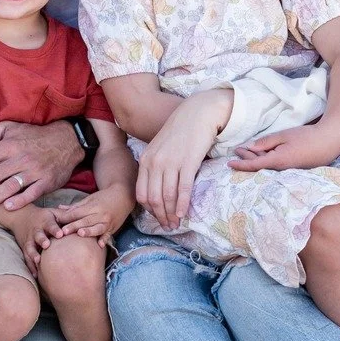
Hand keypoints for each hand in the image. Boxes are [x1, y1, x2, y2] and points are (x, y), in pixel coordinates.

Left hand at [0, 120, 81, 212]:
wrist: (67, 141)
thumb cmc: (33, 136)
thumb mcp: (11, 128)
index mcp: (9, 145)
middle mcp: (20, 159)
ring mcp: (34, 172)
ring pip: (10, 187)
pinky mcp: (46, 182)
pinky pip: (31, 194)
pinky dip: (19, 201)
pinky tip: (7, 207)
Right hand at [10, 206, 65, 274]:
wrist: (22, 216)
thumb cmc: (44, 216)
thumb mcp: (54, 212)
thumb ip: (66, 215)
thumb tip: (82, 217)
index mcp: (45, 221)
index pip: (50, 224)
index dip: (54, 229)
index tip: (60, 234)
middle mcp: (36, 231)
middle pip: (38, 235)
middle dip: (42, 239)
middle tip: (46, 245)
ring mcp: (30, 240)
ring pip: (30, 247)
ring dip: (33, 254)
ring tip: (38, 261)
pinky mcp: (25, 248)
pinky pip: (27, 258)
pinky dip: (30, 266)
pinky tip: (36, 275)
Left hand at [51, 186, 132, 242]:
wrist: (123, 196)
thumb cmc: (104, 197)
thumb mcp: (90, 199)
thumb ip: (75, 206)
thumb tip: (60, 208)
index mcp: (92, 206)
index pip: (77, 213)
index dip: (67, 218)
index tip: (57, 222)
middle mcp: (99, 214)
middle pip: (85, 221)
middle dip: (74, 226)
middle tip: (63, 232)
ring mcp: (107, 222)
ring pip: (96, 228)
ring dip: (89, 231)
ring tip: (80, 234)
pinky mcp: (113, 228)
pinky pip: (108, 235)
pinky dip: (104, 239)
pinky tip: (99, 245)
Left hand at [136, 88, 228, 229]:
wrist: (197, 114)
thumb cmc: (180, 132)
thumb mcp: (159, 148)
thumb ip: (155, 166)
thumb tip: (157, 189)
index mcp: (146, 160)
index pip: (141, 193)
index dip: (149, 210)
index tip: (157, 217)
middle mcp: (155, 163)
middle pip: (153, 198)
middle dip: (160, 216)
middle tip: (168, 226)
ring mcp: (171, 163)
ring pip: (166, 196)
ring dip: (171, 214)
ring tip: (176, 223)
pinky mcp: (188, 162)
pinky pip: (182, 189)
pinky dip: (182, 204)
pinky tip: (183, 213)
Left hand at [229, 124, 339, 172]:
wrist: (330, 142)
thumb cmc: (307, 136)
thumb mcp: (284, 135)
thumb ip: (266, 142)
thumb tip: (251, 148)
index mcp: (278, 161)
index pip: (255, 165)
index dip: (241, 164)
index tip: (229, 163)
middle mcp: (282, 170)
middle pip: (259, 166)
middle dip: (247, 159)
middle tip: (237, 150)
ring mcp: (289, 171)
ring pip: (267, 167)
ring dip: (256, 160)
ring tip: (245, 152)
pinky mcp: (294, 170)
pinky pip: (276, 167)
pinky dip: (266, 162)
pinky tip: (261, 157)